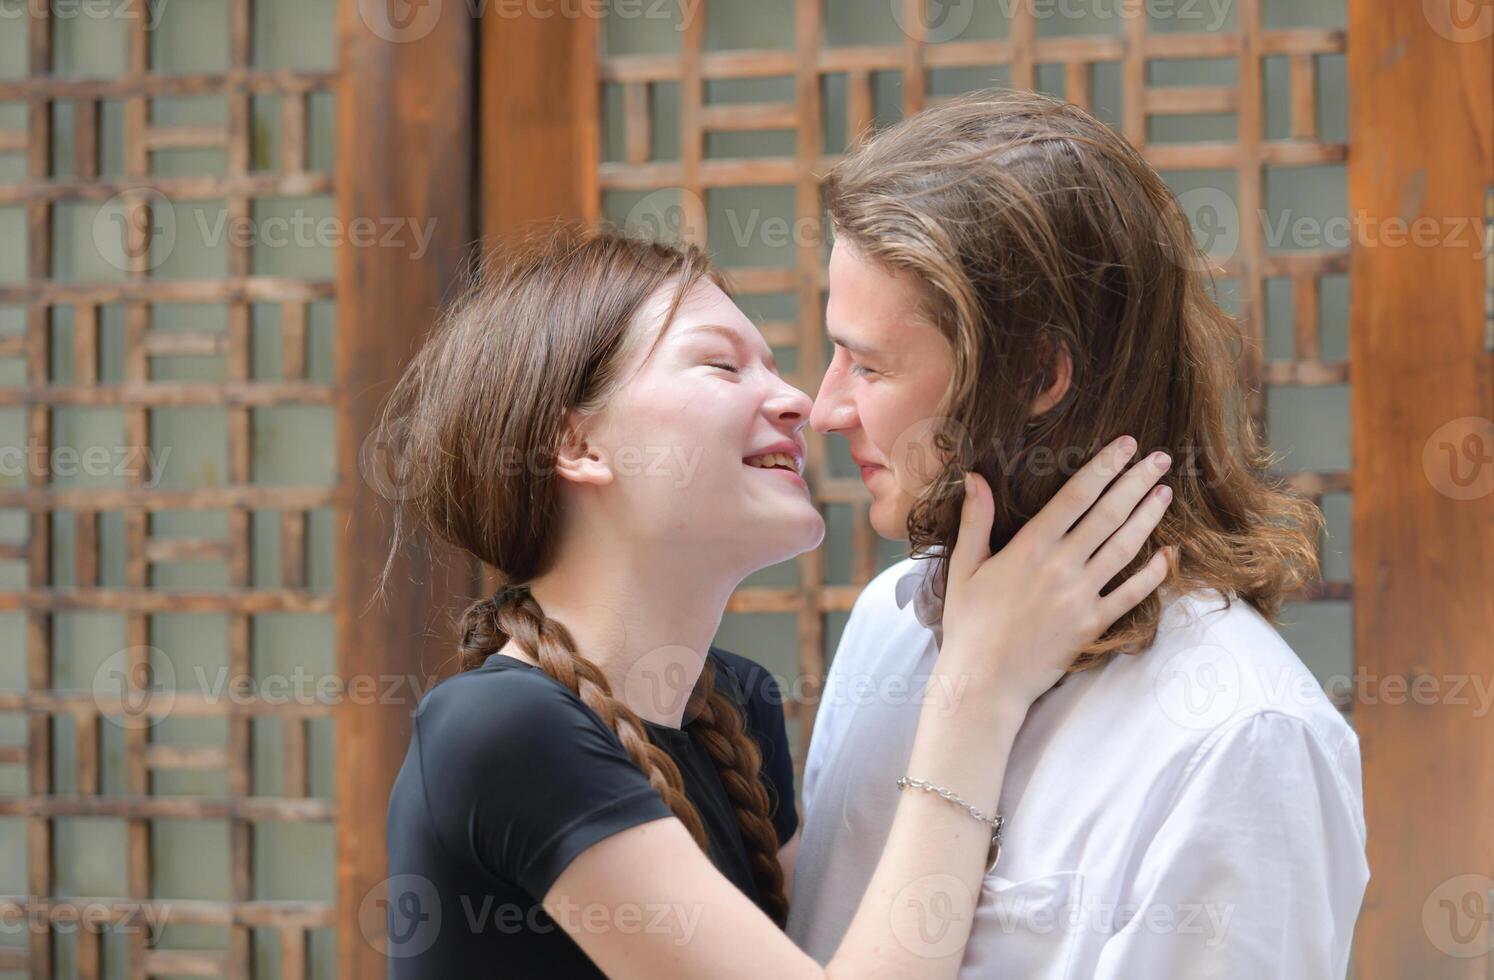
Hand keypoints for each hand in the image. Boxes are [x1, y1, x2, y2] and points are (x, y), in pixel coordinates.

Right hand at [938, 435, 1174, 709]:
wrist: (983, 682)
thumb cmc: (969, 624)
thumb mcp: (963, 567)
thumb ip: (974, 520)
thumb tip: (975, 476)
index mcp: (1028, 548)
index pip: (1075, 496)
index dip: (1104, 467)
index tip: (1125, 445)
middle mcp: (1060, 567)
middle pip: (1108, 515)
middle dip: (1137, 482)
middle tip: (1160, 458)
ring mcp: (1079, 597)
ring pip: (1124, 549)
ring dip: (1148, 518)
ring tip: (1165, 493)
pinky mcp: (1091, 626)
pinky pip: (1130, 596)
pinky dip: (1152, 575)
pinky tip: (1168, 555)